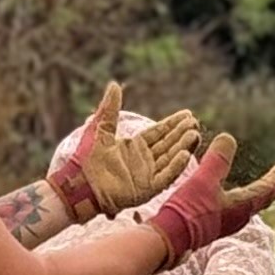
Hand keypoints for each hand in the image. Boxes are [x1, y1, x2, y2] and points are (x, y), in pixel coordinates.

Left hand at [51, 82, 206, 219]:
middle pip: (168, 144)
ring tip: (194, 135)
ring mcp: (147, 175)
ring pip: (170, 158)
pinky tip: (185, 155)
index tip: (188, 114)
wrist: (80, 184)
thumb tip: (114, 85)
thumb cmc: (87, 160)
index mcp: (135, 146)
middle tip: (194, 123)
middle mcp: (144, 160)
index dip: (173, 123)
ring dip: (182, 147)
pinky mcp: (147, 189)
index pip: (159, 132)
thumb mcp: (101, 129)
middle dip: (181, 133)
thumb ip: (110, 109)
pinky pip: (165, 176)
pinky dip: (175, 166)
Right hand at [142, 133, 274, 262]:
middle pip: (264, 199)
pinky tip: (234, 199)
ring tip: (265, 187)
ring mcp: (227, 223)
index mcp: (242, 207)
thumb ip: (217, 159)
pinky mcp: (214, 226)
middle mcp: (239, 218)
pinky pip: (238, 210)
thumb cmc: (188, 210)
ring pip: (251, 206)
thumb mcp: (203, 180)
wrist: (169, 238)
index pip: (267, 188)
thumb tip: (229, 137)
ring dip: (261, 194)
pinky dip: (244, 200)